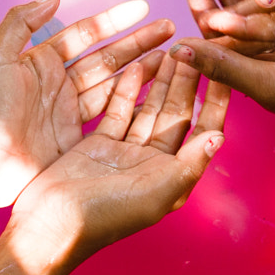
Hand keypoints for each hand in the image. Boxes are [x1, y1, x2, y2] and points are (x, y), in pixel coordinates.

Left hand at [0, 0, 173, 210]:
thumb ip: (20, 22)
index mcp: (42, 60)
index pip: (85, 34)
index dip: (114, 21)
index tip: (143, 8)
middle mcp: (60, 82)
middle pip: (108, 56)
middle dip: (139, 42)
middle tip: (171, 28)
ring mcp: (70, 109)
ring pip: (115, 82)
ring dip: (144, 68)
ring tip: (173, 56)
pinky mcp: (78, 135)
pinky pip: (112, 114)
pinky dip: (135, 102)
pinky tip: (158, 92)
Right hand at [4, 53, 228, 271]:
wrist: (51, 225)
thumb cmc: (106, 217)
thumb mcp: (155, 193)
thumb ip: (188, 164)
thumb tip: (219, 136)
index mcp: (173, 177)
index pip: (201, 131)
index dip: (215, 102)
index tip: (223, 71)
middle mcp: (154, 163)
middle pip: (176, 114)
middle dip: (188, 82)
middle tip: (195, 48)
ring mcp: (125, 152)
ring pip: (148, 108)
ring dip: (161, 81)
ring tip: (171, 50)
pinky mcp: (98, 144)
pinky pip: (118, 111)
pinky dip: (127, 89)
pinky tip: (138, 64)